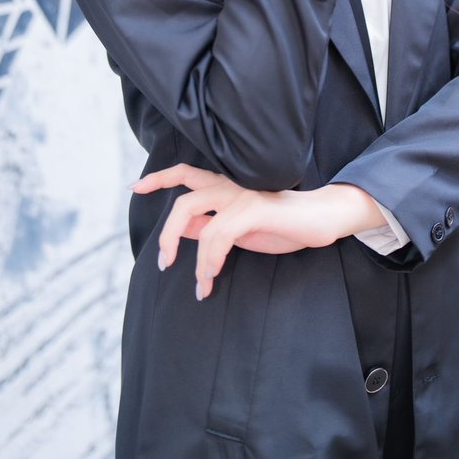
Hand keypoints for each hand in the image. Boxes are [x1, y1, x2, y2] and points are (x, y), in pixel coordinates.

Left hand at [129, 164, 386, 298]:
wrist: (322, 218)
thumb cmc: (283, 223)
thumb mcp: (240, 228)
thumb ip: (212, 225)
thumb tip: (185, 231)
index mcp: (226, 186)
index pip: (186, 174)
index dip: (159, 179)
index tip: (136, 188)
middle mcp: (230, 185)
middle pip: (183, 200)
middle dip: (167, 233)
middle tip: (164, 263)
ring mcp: (241, 195)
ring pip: (197, 216)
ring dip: (192, 258)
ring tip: (200, 284)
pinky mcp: (253, 210)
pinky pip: (218, 234)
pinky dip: (210, 260)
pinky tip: (212, 278)